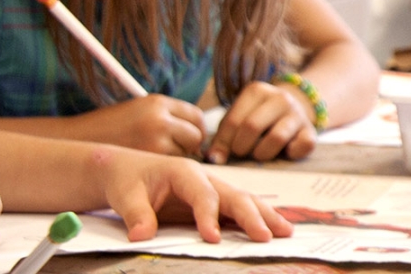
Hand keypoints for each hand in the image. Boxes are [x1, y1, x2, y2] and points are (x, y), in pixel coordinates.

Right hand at [71, 95, 204, 156]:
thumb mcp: (139, 112)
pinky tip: (147, 166)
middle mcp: (159, 118)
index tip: (190, 138)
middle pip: (195, 135)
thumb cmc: (108, 128)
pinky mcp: (148, 159)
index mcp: (158, 102)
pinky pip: (169, 166)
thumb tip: (197, 133)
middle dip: (190, 146)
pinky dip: (164, 168)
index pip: (195, 116)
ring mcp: (155, 139)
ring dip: (176, 157)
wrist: (73, 140)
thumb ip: (166, 117)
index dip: (195, 129)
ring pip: (184, 153)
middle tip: (176, 152)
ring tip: (154, 157)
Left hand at [94, 146, 292, 242]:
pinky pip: (240, 208)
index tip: (212, 239)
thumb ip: (136, 214)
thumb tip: (141, 237)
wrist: (125, 170)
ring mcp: (213, 188)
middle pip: (235, 195)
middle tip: (266, 237)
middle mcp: (206, 178)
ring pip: (245, 200)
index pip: (204, 195)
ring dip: (266, 216)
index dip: (209, 217)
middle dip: (252, 216)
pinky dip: (258, 218)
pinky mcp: (215, 200)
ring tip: (286, 232)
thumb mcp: (124, 196)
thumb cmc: (126, 180)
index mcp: (184, 172)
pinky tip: (274, 228)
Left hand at [206, 81, 316, 163]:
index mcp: (256, 91)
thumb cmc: (257, 118)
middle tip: (240, 153)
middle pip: (252, 127)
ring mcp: (297, 114)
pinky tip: (284, 152)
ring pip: (277, 137)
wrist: (293, 110)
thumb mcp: (238, 119)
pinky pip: (303, 145)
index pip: (233, 121)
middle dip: (241, 147)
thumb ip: (223, 137)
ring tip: (259, 154)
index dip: (222, 143)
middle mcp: (280, 98)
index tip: (218, 156)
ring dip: (263, 153)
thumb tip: (213, 159)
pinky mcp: (311, 130)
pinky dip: (292, 153)